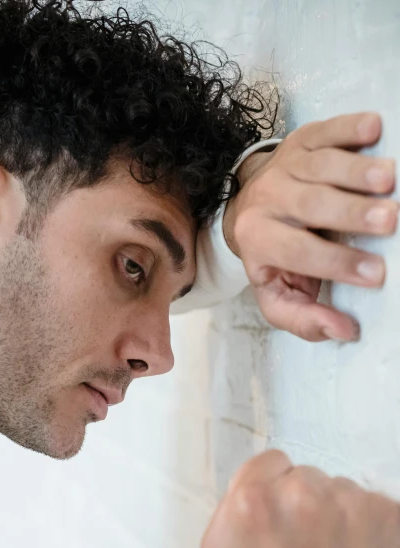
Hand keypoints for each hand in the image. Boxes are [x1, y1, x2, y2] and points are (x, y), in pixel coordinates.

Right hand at [201, 450, 399, 547]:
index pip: (270, 461)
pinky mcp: (391, 516)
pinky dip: (369, 529)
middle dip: (304, 503)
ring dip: (338, 516)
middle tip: (304, 545)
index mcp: (254, 499)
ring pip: (342, 491)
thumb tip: (251, 482)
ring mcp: (353, 502)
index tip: (278, 518)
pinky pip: (374, 506)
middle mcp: (304, 492)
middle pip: (306, 476)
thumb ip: (229, 504)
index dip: (272, 489)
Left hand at [224, 112, 397, 341]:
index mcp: (258, 240)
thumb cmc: (275, 256)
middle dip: (352, 213)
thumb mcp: (278, 294)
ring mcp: (286, 166)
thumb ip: (303, 319)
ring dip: (356, 171)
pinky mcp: (304, 140)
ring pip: (321, 165)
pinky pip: (326, 130)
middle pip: (311, 205)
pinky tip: (375, 128)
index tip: (377, 273)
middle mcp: (268, 199)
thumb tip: (343, 331)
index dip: (337, 264)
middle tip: (390, 220)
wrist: (250, 206)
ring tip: (389, 178)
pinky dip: (350, 127)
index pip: (299, 253)